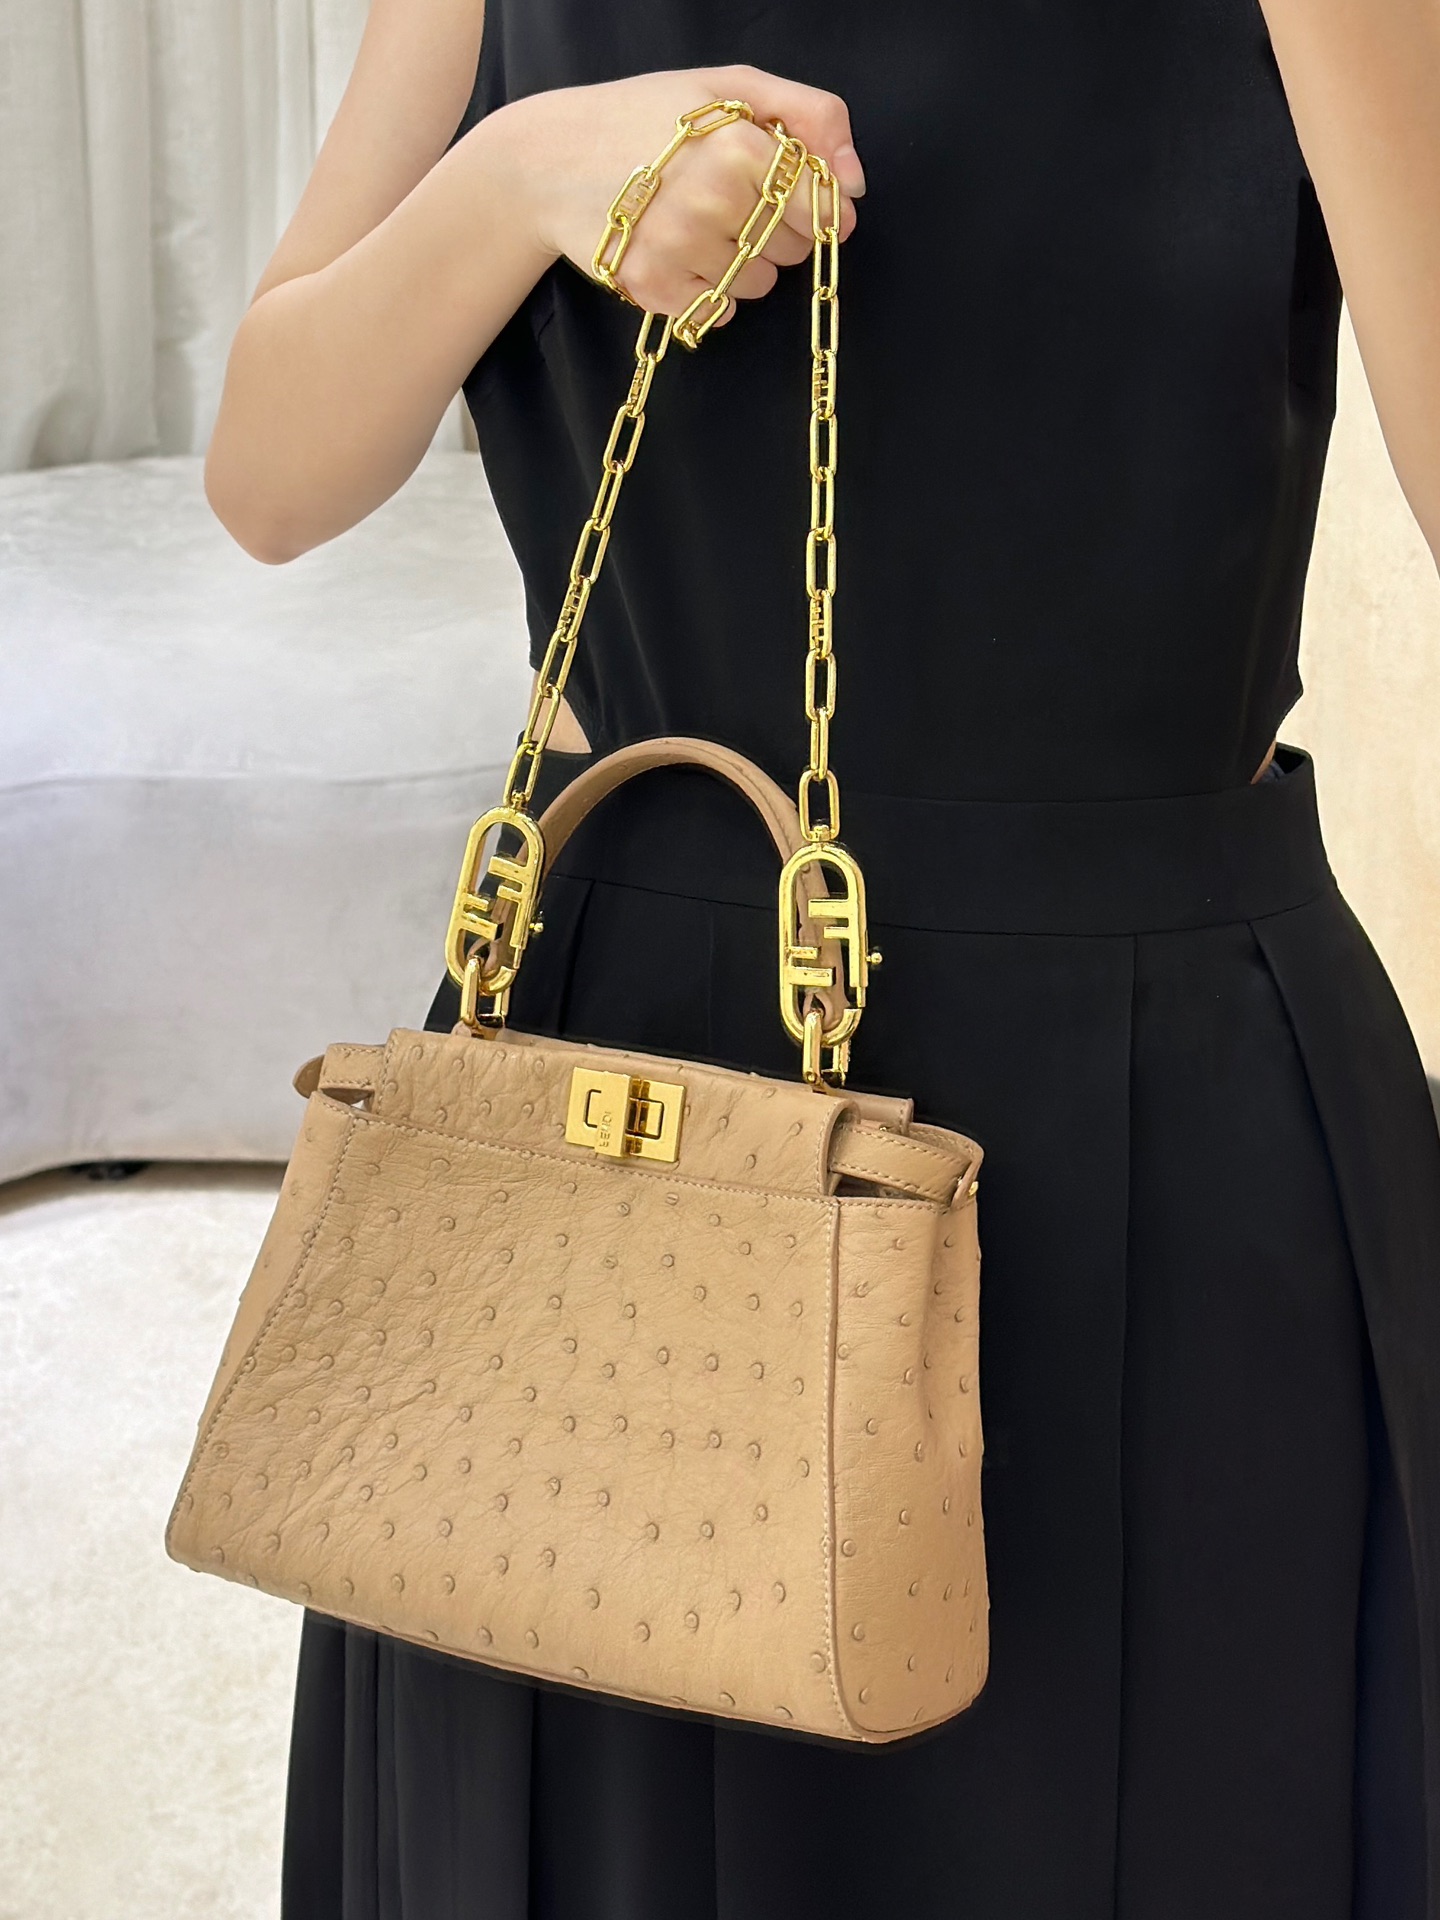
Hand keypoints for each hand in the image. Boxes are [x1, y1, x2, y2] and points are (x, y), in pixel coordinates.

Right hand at [491, 66, 863, 322]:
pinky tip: (673, 251)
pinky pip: (717, 311)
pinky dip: (705, 289)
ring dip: (738, 262)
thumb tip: (855, 183)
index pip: (824, 210)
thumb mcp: (730, 88)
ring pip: (759, 286)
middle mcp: (713, 201)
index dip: (809, 203)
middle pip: (793, 250)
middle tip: (723, 197)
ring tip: (693, 223)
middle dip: (772, 228)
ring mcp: (681, 250)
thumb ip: (810, 116)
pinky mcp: (654, 289)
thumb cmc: (648, 118)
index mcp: (741, 146)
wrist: (551, 158)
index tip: (780, 189)